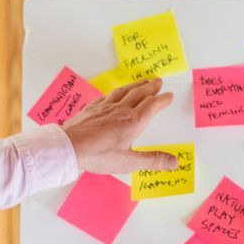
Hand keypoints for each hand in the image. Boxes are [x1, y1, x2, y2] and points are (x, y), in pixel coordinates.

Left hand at [61, 79, 175, 173]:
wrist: (69, 147)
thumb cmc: (97, 155)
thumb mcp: (128, 162)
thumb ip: (152, 160)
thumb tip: (174, 162)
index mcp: (133, 122)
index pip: (152, 106)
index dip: (162, 100)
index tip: (169, 96)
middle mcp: (120, 110)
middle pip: (139, 94)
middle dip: (151, 87)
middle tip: (158, 81)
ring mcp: (105, 107)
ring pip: (124, 91)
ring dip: (136, 85)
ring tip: (142, 82)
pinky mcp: (92, 108)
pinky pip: (108, 95)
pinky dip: (116, 91)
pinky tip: (115, 92)